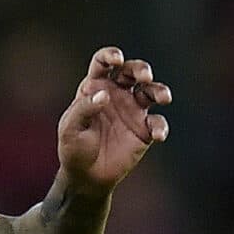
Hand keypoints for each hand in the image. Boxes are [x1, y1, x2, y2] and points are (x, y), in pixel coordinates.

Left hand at [57, 47, 172, 193]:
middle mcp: (117, 93)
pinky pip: (157, 123)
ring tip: (163, 97)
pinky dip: (160, 127)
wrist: (86, 176)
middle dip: (141, 69)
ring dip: (159, 91)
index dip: (111, 56)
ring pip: (151, 92)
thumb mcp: (70, 128)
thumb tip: (104, 95)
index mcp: (96, 87)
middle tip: (145, 75)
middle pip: (132, 72)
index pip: (103, 64)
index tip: (116, 59)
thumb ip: (83, 109)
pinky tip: (157, 135)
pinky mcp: (145, 130)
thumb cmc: (73, 148)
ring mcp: (133, 110)